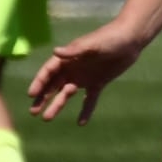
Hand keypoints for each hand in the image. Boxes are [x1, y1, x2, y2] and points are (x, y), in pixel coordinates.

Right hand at [28, 21, 144, 123]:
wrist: (130, 41)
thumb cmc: (109, 38)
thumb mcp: (92, 45)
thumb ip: (75, 50)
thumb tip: (55, 52)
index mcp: (68, 57)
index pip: (49, 71)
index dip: (39, 82)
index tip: (31, 95)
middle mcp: (73, 68)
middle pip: (53, 85)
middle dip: (42, 98)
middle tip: (33, 112)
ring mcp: (84, 77)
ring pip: (66, 94)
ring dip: (57, 105)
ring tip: (47, 119)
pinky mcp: (98, 84)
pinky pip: (89, 100)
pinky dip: (86, 111)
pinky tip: (81, 123)